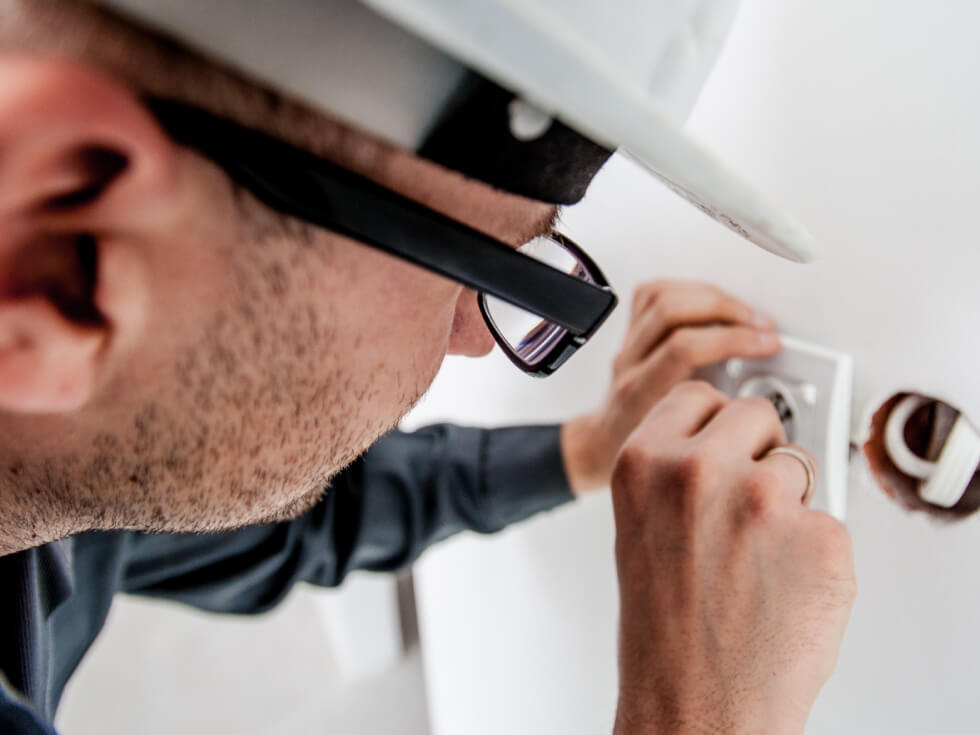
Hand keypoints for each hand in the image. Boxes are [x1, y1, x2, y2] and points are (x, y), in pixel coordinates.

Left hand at [562, 280, 780, 492]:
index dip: (732, 339)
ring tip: (743, 313)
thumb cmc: (643, 450)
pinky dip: (689, 289)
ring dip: (711, 296)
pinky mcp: (630, 330)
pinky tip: (712, 301)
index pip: (684, 347)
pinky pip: (653, 292)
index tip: (767, 344)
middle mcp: (629, 362)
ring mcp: (627, 344)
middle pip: (672, 310)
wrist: (605, 444)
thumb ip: (718, 424)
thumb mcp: (686, 448)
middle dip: (726, 310)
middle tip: (761, 326)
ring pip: (662, 295)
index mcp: (641, 392)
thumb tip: (767, 405)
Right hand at [611, 382, 856, 734]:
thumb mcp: (639, 527)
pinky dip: (816, 549)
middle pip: (755, 414)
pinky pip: (829, 518)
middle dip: (757, 450)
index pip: (698, 395)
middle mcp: (699, 470)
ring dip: (788, 500)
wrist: (696, 705)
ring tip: (757, 556)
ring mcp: (763, 500)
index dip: (716, 421)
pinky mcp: (820, 536)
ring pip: (799, 464)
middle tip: (745, 501)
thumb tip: (726, 443)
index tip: (725, 436)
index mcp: (644, 462)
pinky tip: (784, 584)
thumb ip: (673, 472)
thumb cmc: (664, 629)